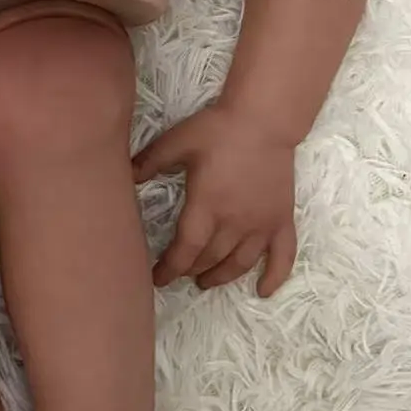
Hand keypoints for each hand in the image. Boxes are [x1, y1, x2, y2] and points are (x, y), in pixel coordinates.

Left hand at [132, 100, 297, 297]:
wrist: (264, 119)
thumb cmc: (219, 129)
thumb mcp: (177, 141)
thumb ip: (150, 162)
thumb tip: (127, 178)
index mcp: (207, 206)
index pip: (185, 250)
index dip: (170, 268)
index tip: (158, 278)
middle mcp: (235, 223)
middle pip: (210, 258)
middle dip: (191, 269)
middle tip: (179, 272)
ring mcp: (261, 224)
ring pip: (240, 263)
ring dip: (221, 276)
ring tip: (206, 281)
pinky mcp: (282, 219)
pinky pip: (282, 256)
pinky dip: (274, 277)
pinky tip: (263, 291)